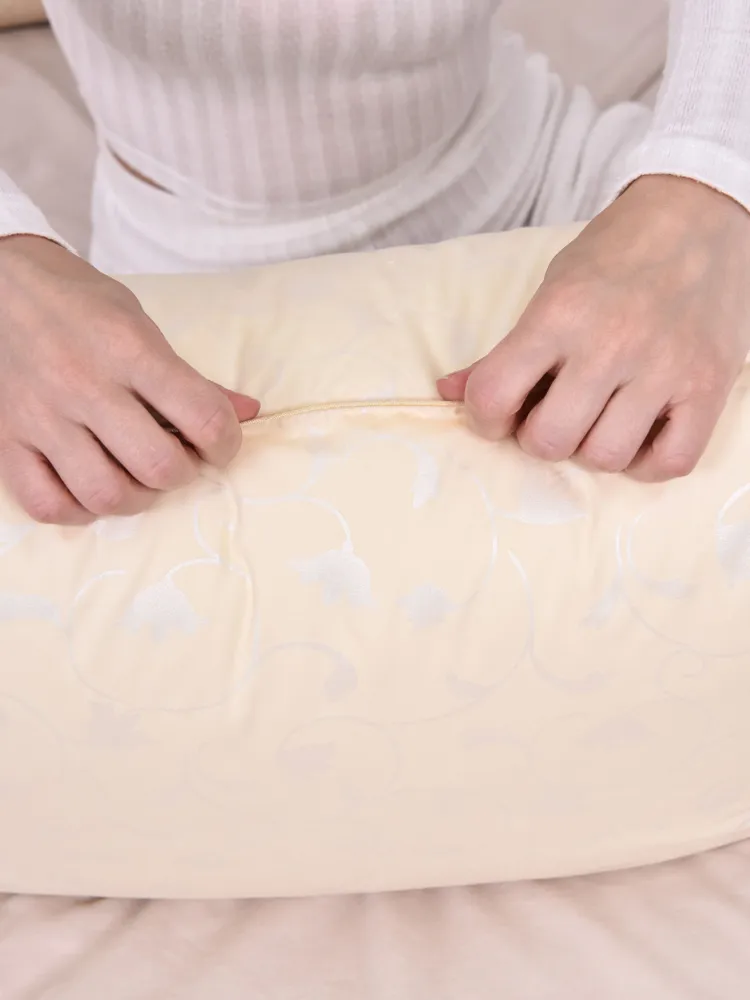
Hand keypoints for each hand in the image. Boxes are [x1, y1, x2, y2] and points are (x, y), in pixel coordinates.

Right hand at [0, 236, 258, 524]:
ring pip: (105, 495)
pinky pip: (47, 505)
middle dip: (183, 473)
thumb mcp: (142, 325)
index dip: (226, 443)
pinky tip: (89, 488)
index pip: (201, 416)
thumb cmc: (81, 304)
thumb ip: (193, 377)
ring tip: (136, 477)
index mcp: (128, 350)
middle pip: (158, 466)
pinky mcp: (6, 440)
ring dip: (136, 498)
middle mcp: (83, 385)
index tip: (220, 444)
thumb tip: (247, 413)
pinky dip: (77, 510)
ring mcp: (40, 417)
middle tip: (177, 458)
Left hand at [438, 176, 749, 479]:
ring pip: (606, 458)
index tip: (499, 412)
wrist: (699, 214)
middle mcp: (611, 343)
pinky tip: (639, 436)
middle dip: (541, 437)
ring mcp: (665, 367)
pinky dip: (647, 463)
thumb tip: (448, 393)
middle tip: (555, 413)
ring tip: (599, 420)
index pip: (494, 396)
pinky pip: (671, 462)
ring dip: (593, 449)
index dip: (485, 418)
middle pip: (550, 440)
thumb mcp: (550, 290)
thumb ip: (501, 351)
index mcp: (559, 315)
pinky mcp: (709, 386)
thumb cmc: (615, 256)